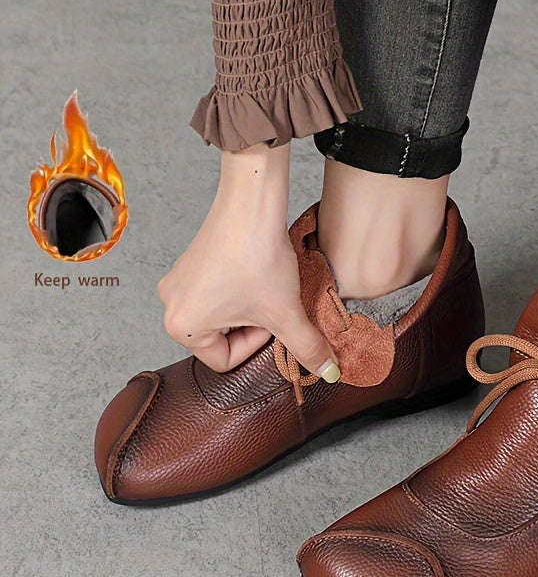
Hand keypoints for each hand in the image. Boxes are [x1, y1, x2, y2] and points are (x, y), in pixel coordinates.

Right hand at [157, 143, 338, 376]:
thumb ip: (306, 348)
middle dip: (252, 326)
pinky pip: (218, 293)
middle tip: (270, 301)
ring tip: (264, 284)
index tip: (271, 318)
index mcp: (182, 327)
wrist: (252, 204)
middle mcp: (170, 306)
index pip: (225, 361)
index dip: (255, 344)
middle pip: (222, 340)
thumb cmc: (257, 258)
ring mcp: (177, 282)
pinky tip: (256, 270)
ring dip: (249, 307)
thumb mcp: (285, 313)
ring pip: (224, 316)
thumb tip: (328, 373)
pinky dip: (241, 289)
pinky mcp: (190, 262)